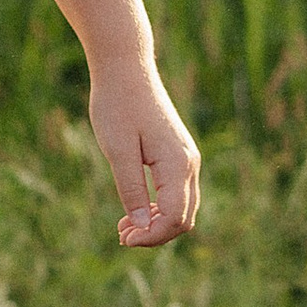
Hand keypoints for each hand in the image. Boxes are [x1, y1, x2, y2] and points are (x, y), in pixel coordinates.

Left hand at [90, 55, 200, 247]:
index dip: (151, 236)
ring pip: (182, 207)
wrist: (126, 68)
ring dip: (156, 223)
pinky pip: (175, 192)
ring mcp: (186, 158)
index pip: (175, 218)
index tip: (123, 238)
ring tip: (123, 227)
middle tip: (121, 236)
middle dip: (155, 234)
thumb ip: (131, 189)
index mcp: (177, 164)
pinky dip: (158, 208)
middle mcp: (189, 163)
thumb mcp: (118, 150)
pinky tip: (133, 210)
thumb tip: (141, 226)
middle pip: (184, 218)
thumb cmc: (117, 105)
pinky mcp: (176, 154)